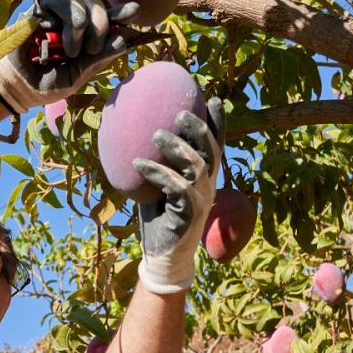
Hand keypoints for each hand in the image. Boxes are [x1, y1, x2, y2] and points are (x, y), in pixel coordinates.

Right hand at [0, 0, 139, 114]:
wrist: (15, 87)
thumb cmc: (45, 84)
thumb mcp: (76, 77)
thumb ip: (97, 60)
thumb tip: (122, 41)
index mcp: (86, 37)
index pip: (107, 19)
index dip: (120, 12)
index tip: (135, 11)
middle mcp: (72, 21)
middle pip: (96, 5)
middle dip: (101, 24)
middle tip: (92, 48)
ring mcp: (55, 13)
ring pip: (78, 0)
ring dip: (80, 25)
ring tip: (71, 50)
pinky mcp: (37, 9)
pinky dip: (62, 14)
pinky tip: (56, 36)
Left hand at [133, 97, 225, 293]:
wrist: (162, 254)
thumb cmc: (159, 216)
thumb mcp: (159, 184)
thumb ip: (158, 162)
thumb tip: (135, 133)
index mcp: (204, 176)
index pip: (216, 144)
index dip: (218, 122)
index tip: (211, 98)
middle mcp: (208, 185)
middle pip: (211, 151)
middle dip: (199, 128)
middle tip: (179, 112)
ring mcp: (201, 200)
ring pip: (196, 166)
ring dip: (176, 148)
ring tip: (155, 135)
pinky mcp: (189, 214)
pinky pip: (176, 188)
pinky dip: (157, 173)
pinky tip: (138, 163)